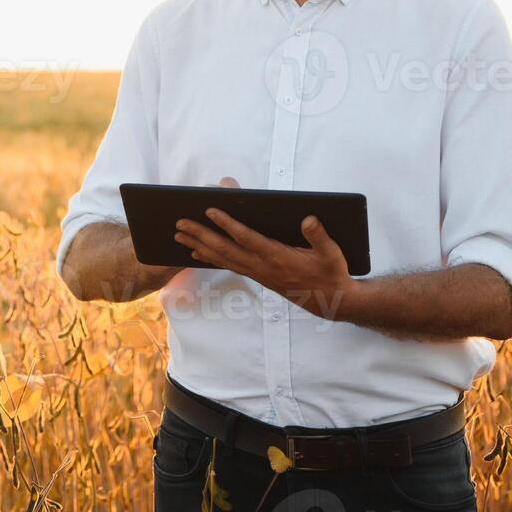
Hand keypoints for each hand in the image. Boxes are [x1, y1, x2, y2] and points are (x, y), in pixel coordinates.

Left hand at [173, 204, 355, 322]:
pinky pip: (228, 265)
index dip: (227, 224)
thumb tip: (309, 219)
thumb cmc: (331, 273)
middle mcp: (262, 266)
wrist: (330, 301)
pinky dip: (210, 258)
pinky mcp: (257, 276)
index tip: (210, 210)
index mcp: (277, 257)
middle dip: (200, 235)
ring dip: (199, 246)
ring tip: (179, 236)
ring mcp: (257, 272)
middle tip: (179, 223)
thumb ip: (319, 236)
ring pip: (222, 258)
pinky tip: (197, 253)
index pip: (246, 238)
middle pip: (225, 248)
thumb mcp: (331, 254)